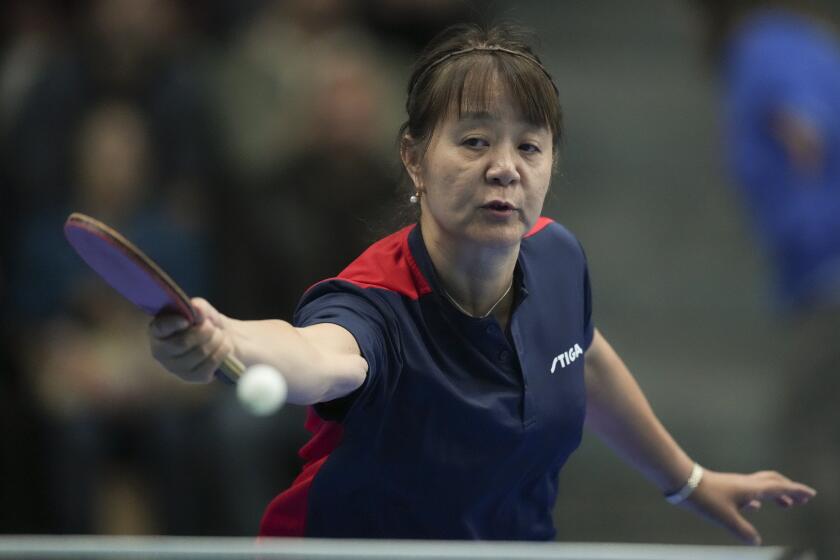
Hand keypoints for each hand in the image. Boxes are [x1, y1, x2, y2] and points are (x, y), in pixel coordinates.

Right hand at [148, 298, 234, 382]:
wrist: (224, 339)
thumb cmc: (206, 324)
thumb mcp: (203, 310)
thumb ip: (198, 307)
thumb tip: (196, 309)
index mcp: (158, 331)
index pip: (159, 328)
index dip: (172, 324)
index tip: (186, 320)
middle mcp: (161, 352)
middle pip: (182, 343)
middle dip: (204, 331)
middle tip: (212, 326)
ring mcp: (176, 368)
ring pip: (199, 353)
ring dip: (216, 340)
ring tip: (219, 335)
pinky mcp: (193, 377)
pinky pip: (210, 363)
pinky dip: (222, 351)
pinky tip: (223, 346)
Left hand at [683, 469, 815, 544]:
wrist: (682, 481)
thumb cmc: (704, 497)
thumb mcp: (726, 518)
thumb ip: (743, 531)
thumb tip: (756, 541)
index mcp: (751, 489)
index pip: (779, 488)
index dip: (796, 491)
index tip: (811, 494)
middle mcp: (745, 483)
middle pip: (774, 482)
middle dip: (790, 490)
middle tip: (802, 499)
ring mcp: (735, 484)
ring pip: (761, 485)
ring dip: (776, 493)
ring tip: (786, 504)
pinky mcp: (725, 487)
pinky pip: (748, 490)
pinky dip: (758, 496)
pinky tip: (754, 505)